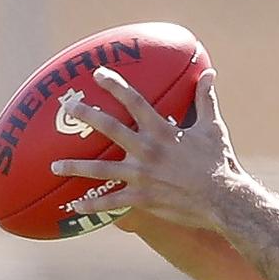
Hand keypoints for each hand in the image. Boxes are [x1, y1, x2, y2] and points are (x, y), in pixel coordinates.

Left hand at [50, 66, 239, 230]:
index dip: (114, 85)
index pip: (133, 101)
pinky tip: (75, 206)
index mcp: (162, 131)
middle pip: (108, 128)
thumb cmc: (220, 162)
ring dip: (75, 167)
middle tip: (68, 108)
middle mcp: (146, 150)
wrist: (224, 198)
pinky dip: (92, 205)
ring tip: (54, 165)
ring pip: (100, 170)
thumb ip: (206, 100)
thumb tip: (208, 73)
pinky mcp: (142, 198)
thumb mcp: (214, 127)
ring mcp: (142, 176)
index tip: (97, 74)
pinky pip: (111, 203)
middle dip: (85, 116)